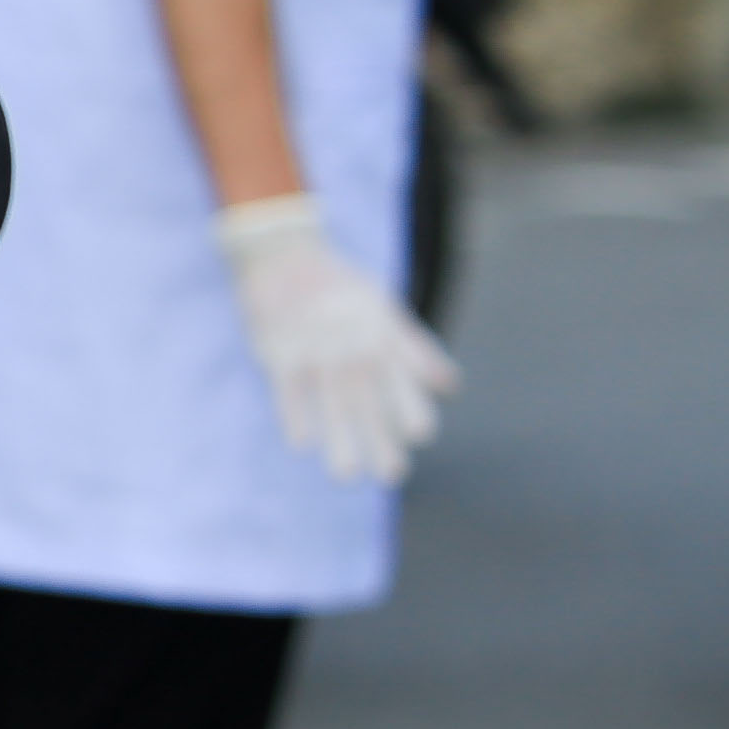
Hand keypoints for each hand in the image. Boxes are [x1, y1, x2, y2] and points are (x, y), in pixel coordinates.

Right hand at [215, 192, 455, 483]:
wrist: (284, 253)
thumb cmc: (339, 284)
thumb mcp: (386, 309)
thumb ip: (416, 349)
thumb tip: (449, 387)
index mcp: (380, 338)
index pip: (404, 384)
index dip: (413, 412)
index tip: (418, 439)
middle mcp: (352, 348)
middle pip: (369, 402)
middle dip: (381, 441)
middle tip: (392, 476)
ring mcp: (315, 351)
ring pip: (331, 403)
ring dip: (339, 441)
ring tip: (347, 476)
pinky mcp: (279, 351)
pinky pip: (289, 391)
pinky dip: (295, 416)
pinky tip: (302, 444)